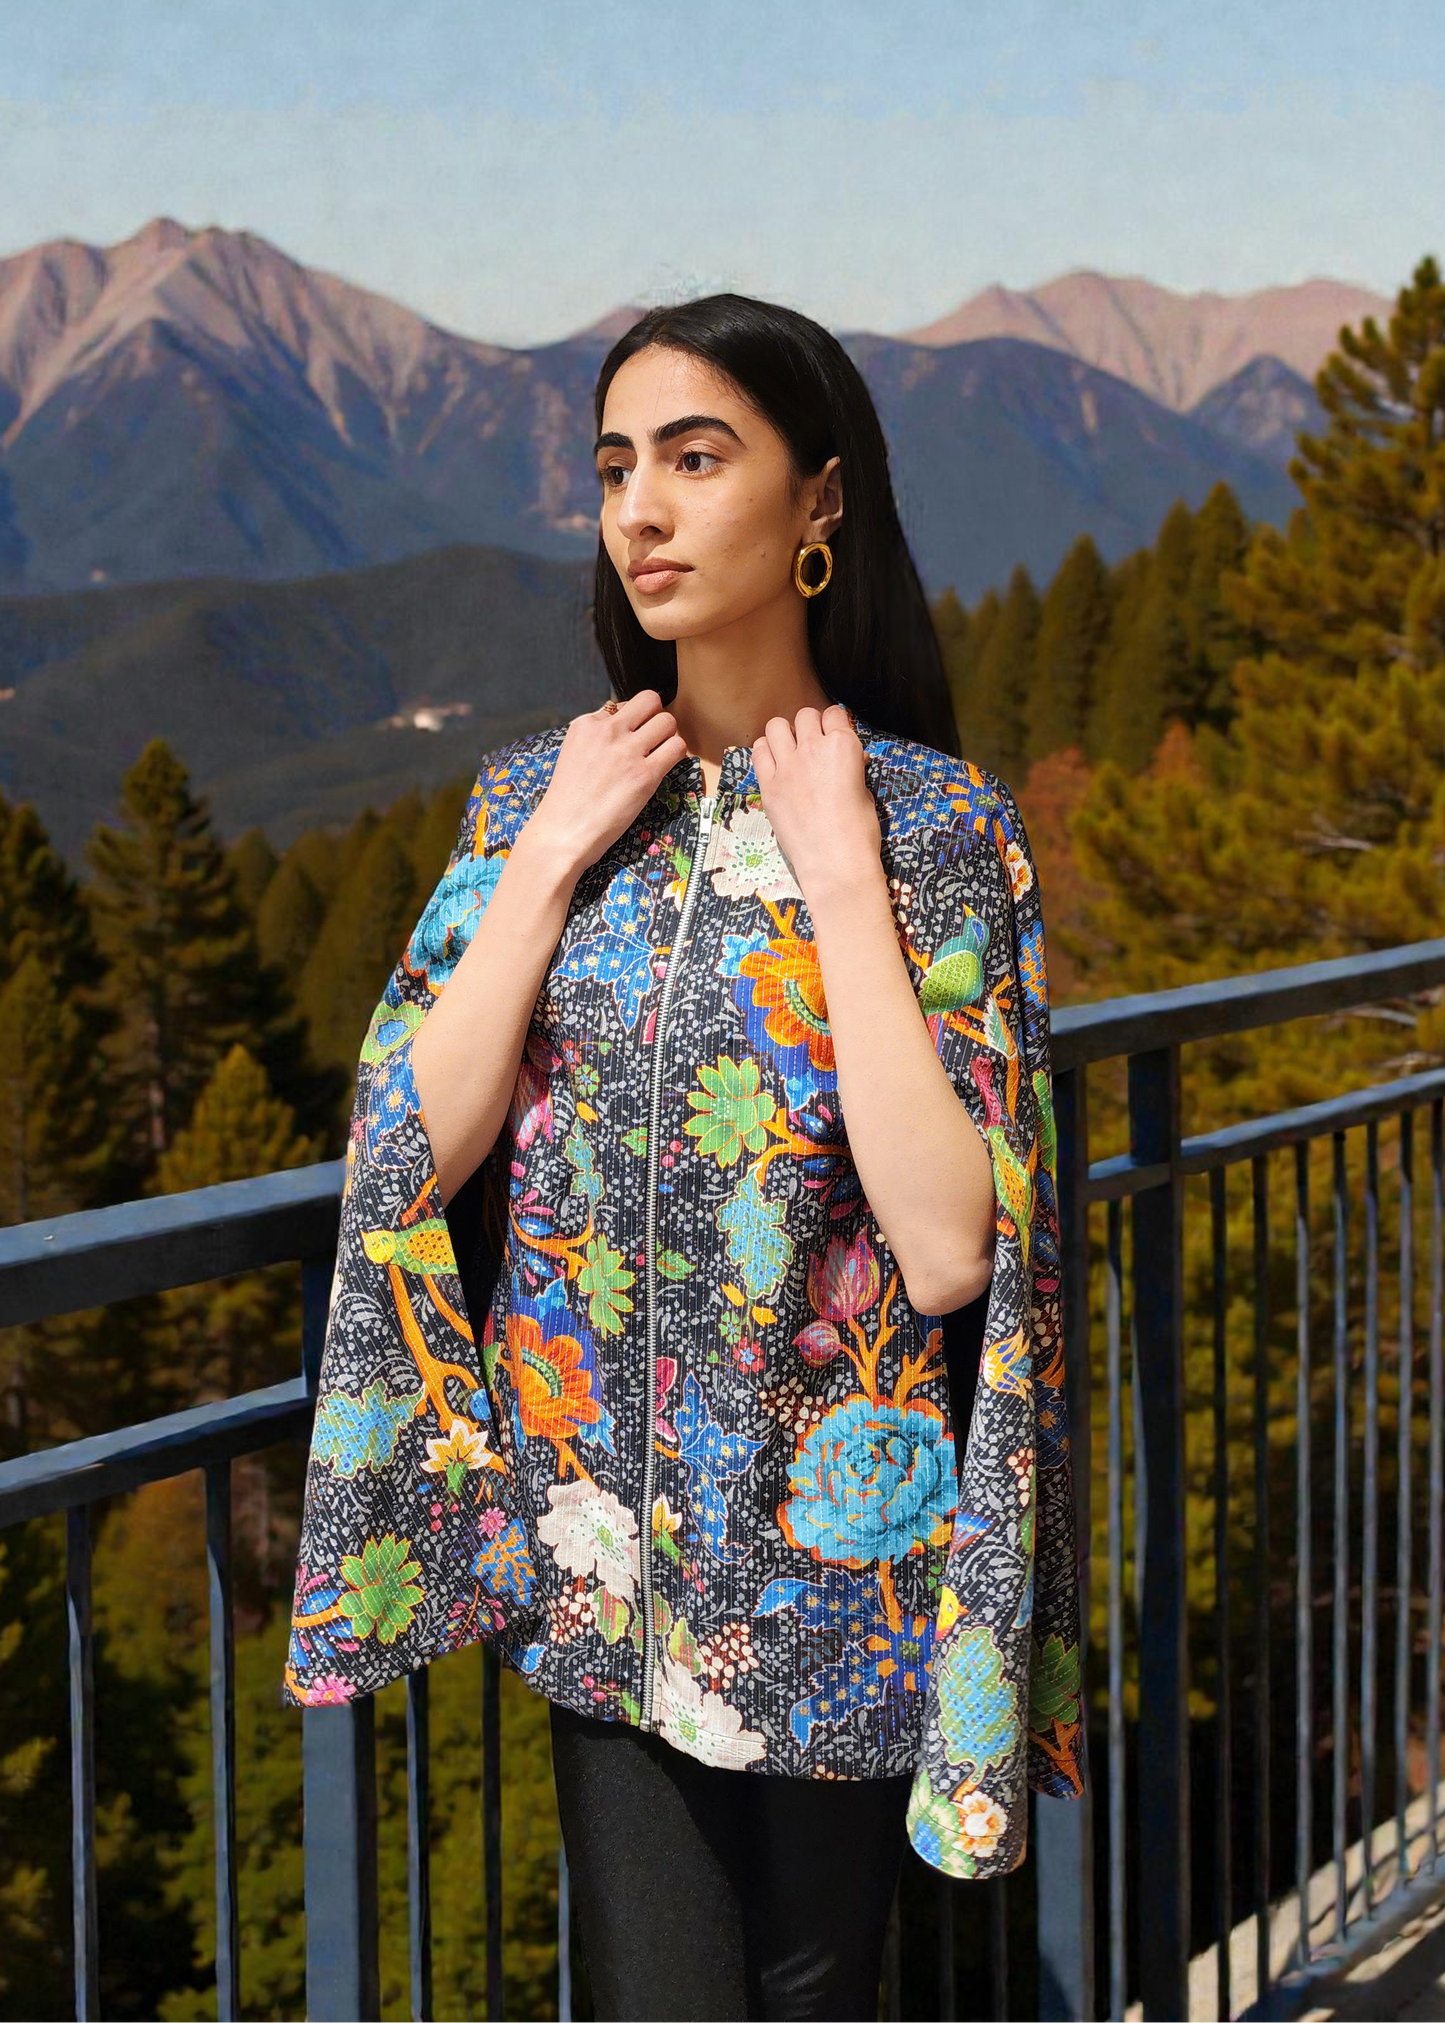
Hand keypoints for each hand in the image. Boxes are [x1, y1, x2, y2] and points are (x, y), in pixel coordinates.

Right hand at [523, 691, 687, 873]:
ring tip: (660, 754)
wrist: (563, 832)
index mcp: (586, 725)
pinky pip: (677, 748)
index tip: (630, 738)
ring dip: (669, 736)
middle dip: (655, 717)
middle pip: (650, 701)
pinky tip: (665, 767)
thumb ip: (596, 739)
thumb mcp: (573, 754)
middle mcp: (607, 731)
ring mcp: (627, 751)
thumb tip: (624, 730)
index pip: (623, 705)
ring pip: (668, 721)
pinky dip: (676, 755)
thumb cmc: (567, 802)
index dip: (632, 721)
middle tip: (653, 739)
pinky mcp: (645, 774)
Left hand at [751, 704, 881, 902]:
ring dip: (785, 733)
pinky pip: (758, 751)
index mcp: (843, 746)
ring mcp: (787, 765)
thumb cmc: (859, 831)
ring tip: (791, 750)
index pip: (835, 713)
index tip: (834, 736)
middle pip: (805, 715)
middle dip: (810, 726)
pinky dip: (766, 751)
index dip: (835, 724)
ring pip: (776, 726)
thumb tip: (851, 761)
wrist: (835, 862)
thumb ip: (852, 769)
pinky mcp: (768, 784)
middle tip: (813, 745)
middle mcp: (813, 748)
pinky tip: (775, 764)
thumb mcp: (865, 792)